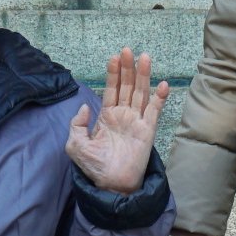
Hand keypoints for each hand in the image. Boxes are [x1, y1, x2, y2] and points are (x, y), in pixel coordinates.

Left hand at [67, 49, 171, 193]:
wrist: (111, 185)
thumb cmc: (94, 167)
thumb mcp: (74, 145)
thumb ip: (76, 124)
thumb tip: (85, 106)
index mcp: (107, 116)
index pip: (111, 89)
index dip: (113, 73)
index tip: (114, 56)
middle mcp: (123, 115)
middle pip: (127, 86)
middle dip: (128, 68)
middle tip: (128, 50)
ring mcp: (136, 122)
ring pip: (141, 93)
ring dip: (143, 76)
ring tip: (145, 57)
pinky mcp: (147, 131)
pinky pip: (154, 111)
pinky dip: (159, 98)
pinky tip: (161, 84)